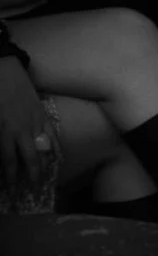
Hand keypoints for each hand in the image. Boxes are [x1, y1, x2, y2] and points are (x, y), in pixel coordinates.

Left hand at [0, 57, 48, 192]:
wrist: (2, 67)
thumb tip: (0, 153)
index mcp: (4, 130)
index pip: (8, 160)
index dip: (10, 177)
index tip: (11, 188)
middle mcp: (22, 129)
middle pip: (30, 158)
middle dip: (31, 175)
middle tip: (31, 188)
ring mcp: (36, 121)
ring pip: (44, 148)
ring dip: (44, 164)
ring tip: (44, 176)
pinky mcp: (42, 112)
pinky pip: (52, 134)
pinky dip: (54, 146)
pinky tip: (55, 155)